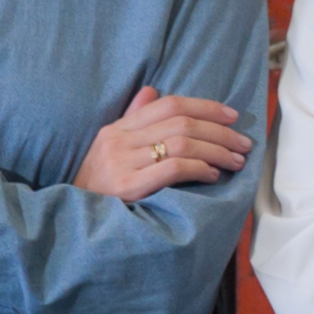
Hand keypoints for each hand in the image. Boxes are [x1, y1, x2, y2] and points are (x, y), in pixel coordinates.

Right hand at [74, 89, 254, 205]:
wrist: (70, 221)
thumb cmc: (96, 189)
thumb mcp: (109, 149)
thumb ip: (133, 120)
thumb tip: (153, 91)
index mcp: (117, 128)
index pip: (168, 104)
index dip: (205, 106)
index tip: (231, 116)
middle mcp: (118, 141)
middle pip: (180, 123)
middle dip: (219, 132)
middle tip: (243, 144)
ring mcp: (122, 163)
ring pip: (181, 143)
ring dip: (216, 151)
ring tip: (235, 161)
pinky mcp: (127, 187)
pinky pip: (172, 168)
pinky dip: (199, 168)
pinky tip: (212, 175)